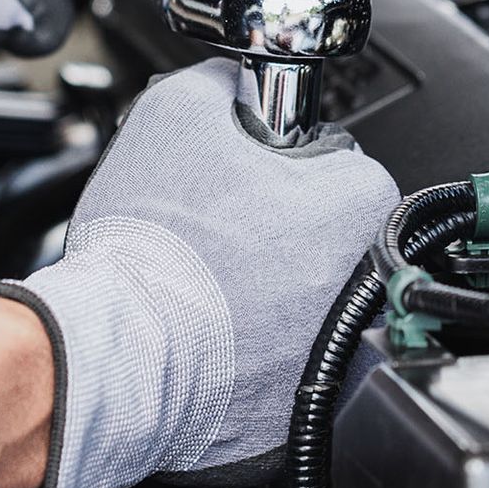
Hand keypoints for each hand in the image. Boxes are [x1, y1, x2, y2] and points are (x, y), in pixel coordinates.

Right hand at [0, 59, 399, 487]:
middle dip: (278, 225)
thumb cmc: (152, 247)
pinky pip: (284, 361)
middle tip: (219, 227)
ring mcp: (341, 352)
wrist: (120, 354)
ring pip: (307, 299)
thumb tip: (230, 81)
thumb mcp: (175, 111)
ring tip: (207, 280)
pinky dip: (252, 348)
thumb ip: (219, 82)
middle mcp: (368, 282)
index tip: (247, 172)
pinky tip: (208, 331)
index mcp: (357, 203)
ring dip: (268, 288)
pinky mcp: (302, 406)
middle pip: (328, 233)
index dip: (283, 159)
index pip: (340, 161)